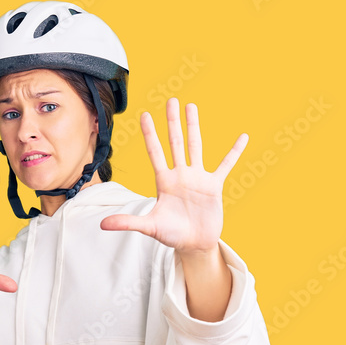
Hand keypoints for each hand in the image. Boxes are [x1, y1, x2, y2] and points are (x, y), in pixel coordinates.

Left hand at [99, 98, 247, 253]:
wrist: (194, 244)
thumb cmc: (171, 235)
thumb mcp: (150, 227)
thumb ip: (128, 222)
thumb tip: (102, 224)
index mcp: (164, 182)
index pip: (155, 152)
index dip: (150, 134)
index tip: (145, 115)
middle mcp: (180, 175)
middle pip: (175, 142)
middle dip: (173, 122)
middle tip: (172, 100)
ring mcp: (198, 178)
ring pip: (195, 146)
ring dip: (194, 126)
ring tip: (191, 106)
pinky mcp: (214, 186)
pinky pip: (226, 165)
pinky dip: (234, 152)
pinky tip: (242, 137)